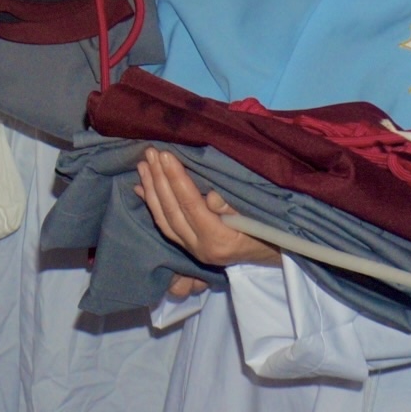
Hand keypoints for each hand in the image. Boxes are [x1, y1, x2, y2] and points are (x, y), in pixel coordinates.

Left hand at [137, 148, 277, 272]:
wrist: (269, 257)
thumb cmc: (268, 234)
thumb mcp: (259, 221)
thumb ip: (233, 210)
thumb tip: (211, 196)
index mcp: (219, 240)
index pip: (191, 206)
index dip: (176, 179)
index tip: (165, 155)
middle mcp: (200, 248)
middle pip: (173, 211)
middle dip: (159, 180)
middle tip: (151, 154)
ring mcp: (191, 249)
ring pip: (164, 219)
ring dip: (152, 190)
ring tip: (143, 166)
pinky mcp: (187, 247)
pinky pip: (164, 226)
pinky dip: (152, 205)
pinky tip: (142, 187)